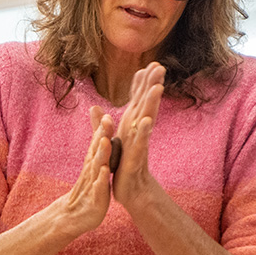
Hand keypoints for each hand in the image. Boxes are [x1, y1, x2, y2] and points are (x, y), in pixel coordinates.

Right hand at [50, 108, 113, 239]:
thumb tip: (101, 131)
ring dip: (102, 153)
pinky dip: (101, 179)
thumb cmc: (86, 190)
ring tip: (106, 141)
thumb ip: (96, 149)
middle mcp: (91, 170)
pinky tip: (105, 171)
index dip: (102, 129)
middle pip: (97, 150)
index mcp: (93, 163)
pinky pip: (99, 188)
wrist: (74, 216)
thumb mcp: (92, 168)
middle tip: (107, 119)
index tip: (106, 113)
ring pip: (97, 166)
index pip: (97, 143)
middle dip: (102, 135)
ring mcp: (93, 184)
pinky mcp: (96, 200)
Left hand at [110, 62, 164, 213]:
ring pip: (146, 120)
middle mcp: (137, 131)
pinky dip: (143, 132)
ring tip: (158, 88)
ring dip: (152, 104)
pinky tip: (146, 121)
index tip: (153, 63)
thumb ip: (102, 122)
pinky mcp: (136, 158)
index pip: (138, 100)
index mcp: (131, 126)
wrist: (132, 191)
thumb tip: (94, 106)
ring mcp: (138, 144)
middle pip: (146, 105)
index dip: (144, 82)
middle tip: (161, 67)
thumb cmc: (122, 165)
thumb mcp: (109, 141)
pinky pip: (140, 144)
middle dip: (152, 85)